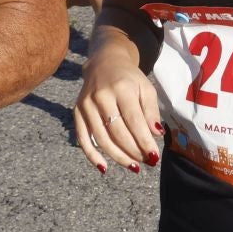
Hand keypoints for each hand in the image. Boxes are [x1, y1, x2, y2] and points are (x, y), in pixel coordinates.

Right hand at [75, 54, 162, 173]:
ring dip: (118, 157)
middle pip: (117, 132)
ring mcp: (86, 105)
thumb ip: (151, 111)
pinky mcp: (77, 112)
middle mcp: (101, 96)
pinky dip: (92, 156)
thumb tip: (155, 135)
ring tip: (133, 166)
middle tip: (147, 162)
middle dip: (133, 151)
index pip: (134, 121)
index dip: (144, 141)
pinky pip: (82, 139)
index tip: (154, 156)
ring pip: (101, 139)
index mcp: (121, 88)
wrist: (104, 63)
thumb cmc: (129, 79)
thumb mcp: (146, 88)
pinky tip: (104, 168)